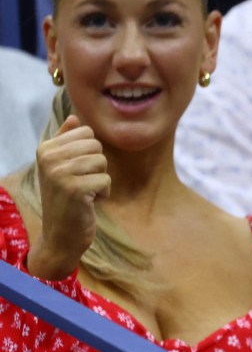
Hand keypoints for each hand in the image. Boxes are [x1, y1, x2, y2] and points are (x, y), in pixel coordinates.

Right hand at [28, 115, 109, 279]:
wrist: (61, 234)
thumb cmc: (66, 198)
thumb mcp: (61, 167)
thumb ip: (66, 141)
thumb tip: (75, 117)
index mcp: (45, 148)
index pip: (86, 132)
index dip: (90, 152)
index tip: (77, 170)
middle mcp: (49, 158)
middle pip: (96, 145)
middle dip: (97, 166)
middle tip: (83, 183)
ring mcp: (60, 173)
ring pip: (102, 162)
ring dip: (100, 180)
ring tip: (85, 192)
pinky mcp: (74, 189)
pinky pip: (106, 180)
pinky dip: (103, 193)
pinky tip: (89, 203)